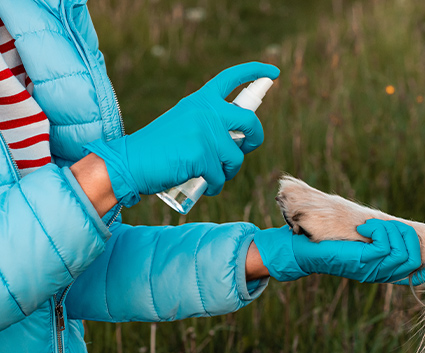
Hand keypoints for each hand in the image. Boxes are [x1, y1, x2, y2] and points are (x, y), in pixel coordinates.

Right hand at [84, 62, 279, 206]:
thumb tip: (241, 137)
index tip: (273, 73)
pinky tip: (204, 186)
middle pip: (250, 122)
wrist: (129, 163)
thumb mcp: (184, 123)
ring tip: (213, 174)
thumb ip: (209, 123)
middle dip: (255, 139)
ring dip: (229, 170)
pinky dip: (216, 185)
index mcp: (200, 100)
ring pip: (236, 156)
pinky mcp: (202, 156)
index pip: (231, 78)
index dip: (255, 72)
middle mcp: (205, 111)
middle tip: (247, 147)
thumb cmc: (157, 148)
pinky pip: (221, 176)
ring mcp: (205, 133)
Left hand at [253, 219, 424, 284]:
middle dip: (406, 236)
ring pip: (403, 253)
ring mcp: (373, 270)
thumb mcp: (359, 240)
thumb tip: (395, 229)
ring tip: (369, 227)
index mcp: (384, 271)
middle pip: (414, 258)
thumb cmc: (327, 243)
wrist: (301, 252)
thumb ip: (379, 238)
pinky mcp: (363, 262)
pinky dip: (379, 231)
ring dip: (390, 232)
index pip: (420, 273)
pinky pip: (386, 248)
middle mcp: (382, 274)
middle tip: (382, 226)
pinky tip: (363, 229)